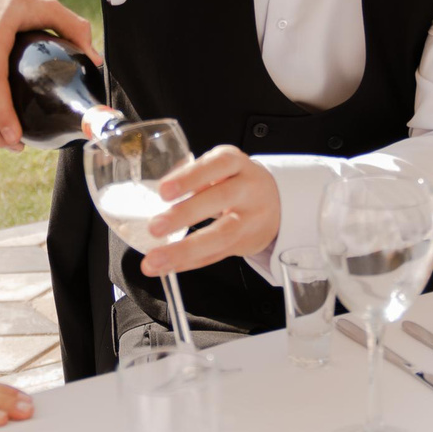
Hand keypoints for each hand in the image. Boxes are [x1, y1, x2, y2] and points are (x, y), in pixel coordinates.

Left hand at [137, 145, 279, 275]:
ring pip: (220, 236)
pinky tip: (166, 267)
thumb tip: (159, 194)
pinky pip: (215, 255)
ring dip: (184, 250)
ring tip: (155, 259)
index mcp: (237, 164)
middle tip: (155, 227)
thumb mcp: (221, 167)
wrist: (277, 203)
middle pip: (219, 200)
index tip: (164, 191)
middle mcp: (247, 189)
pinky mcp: (244, 243)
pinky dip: (188, 263)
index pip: (216, 166)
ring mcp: (249, 219)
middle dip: (184, 215)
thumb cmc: (237, 181)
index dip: (190, 178)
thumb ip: (194, 177)